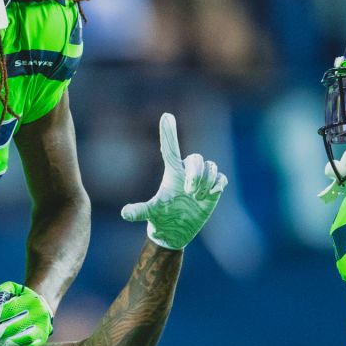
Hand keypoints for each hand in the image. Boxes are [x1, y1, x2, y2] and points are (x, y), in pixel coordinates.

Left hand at [0, 282, 52, 345]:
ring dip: (1, 344)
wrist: (42, 307)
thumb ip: (1, 292)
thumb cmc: (21, 297)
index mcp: (31, 300)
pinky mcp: (41, 340)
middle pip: (13, 328)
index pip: (10, 310)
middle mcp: (39, 315)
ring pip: (19, 341)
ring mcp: (41, 329)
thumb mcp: (12, 289)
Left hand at [121, 113, 227, 249]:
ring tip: (197, 198)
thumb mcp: (151, 213)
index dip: (168, 132)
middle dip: (195, 174)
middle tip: (188, 192)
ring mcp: (202, 178)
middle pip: (196, 158)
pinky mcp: (214, 187)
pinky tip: (211, 195)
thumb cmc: (162, 217)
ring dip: (205, 182)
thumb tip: (125, 214)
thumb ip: (139, 211)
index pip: (170, 147)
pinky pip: (221, 177)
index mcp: (171, 171)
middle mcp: (187, 171)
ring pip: (210, 167)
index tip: (166, 115)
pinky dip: (218, 184)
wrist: (176, 230)